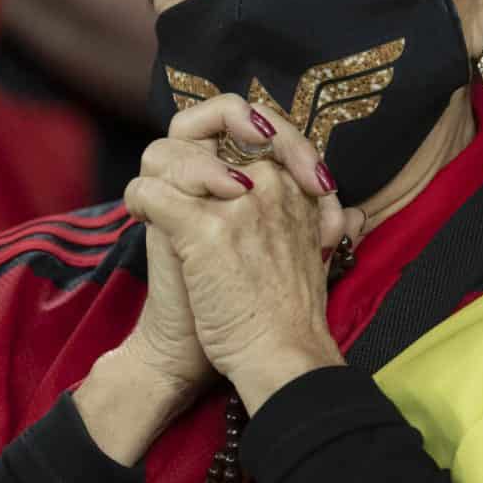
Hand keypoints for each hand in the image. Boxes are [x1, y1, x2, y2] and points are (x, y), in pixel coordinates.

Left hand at [125, 93, 354, 413]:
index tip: (223, 165)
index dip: (239, 125)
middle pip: (213, 123)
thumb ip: (318, 224)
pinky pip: (152, 190)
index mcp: (294, 186)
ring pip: (174, 152)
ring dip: (159, 173)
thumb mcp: (315, 256)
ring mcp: (236, 204)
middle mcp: (269, 184)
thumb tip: (344, 214)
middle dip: (189, 142)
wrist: (281, 359)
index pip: (262, 123)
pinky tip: (140, 217)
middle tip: (176, 173)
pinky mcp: (204, 231)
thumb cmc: (289, 316)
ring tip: (155, 199)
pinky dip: (138, 200)